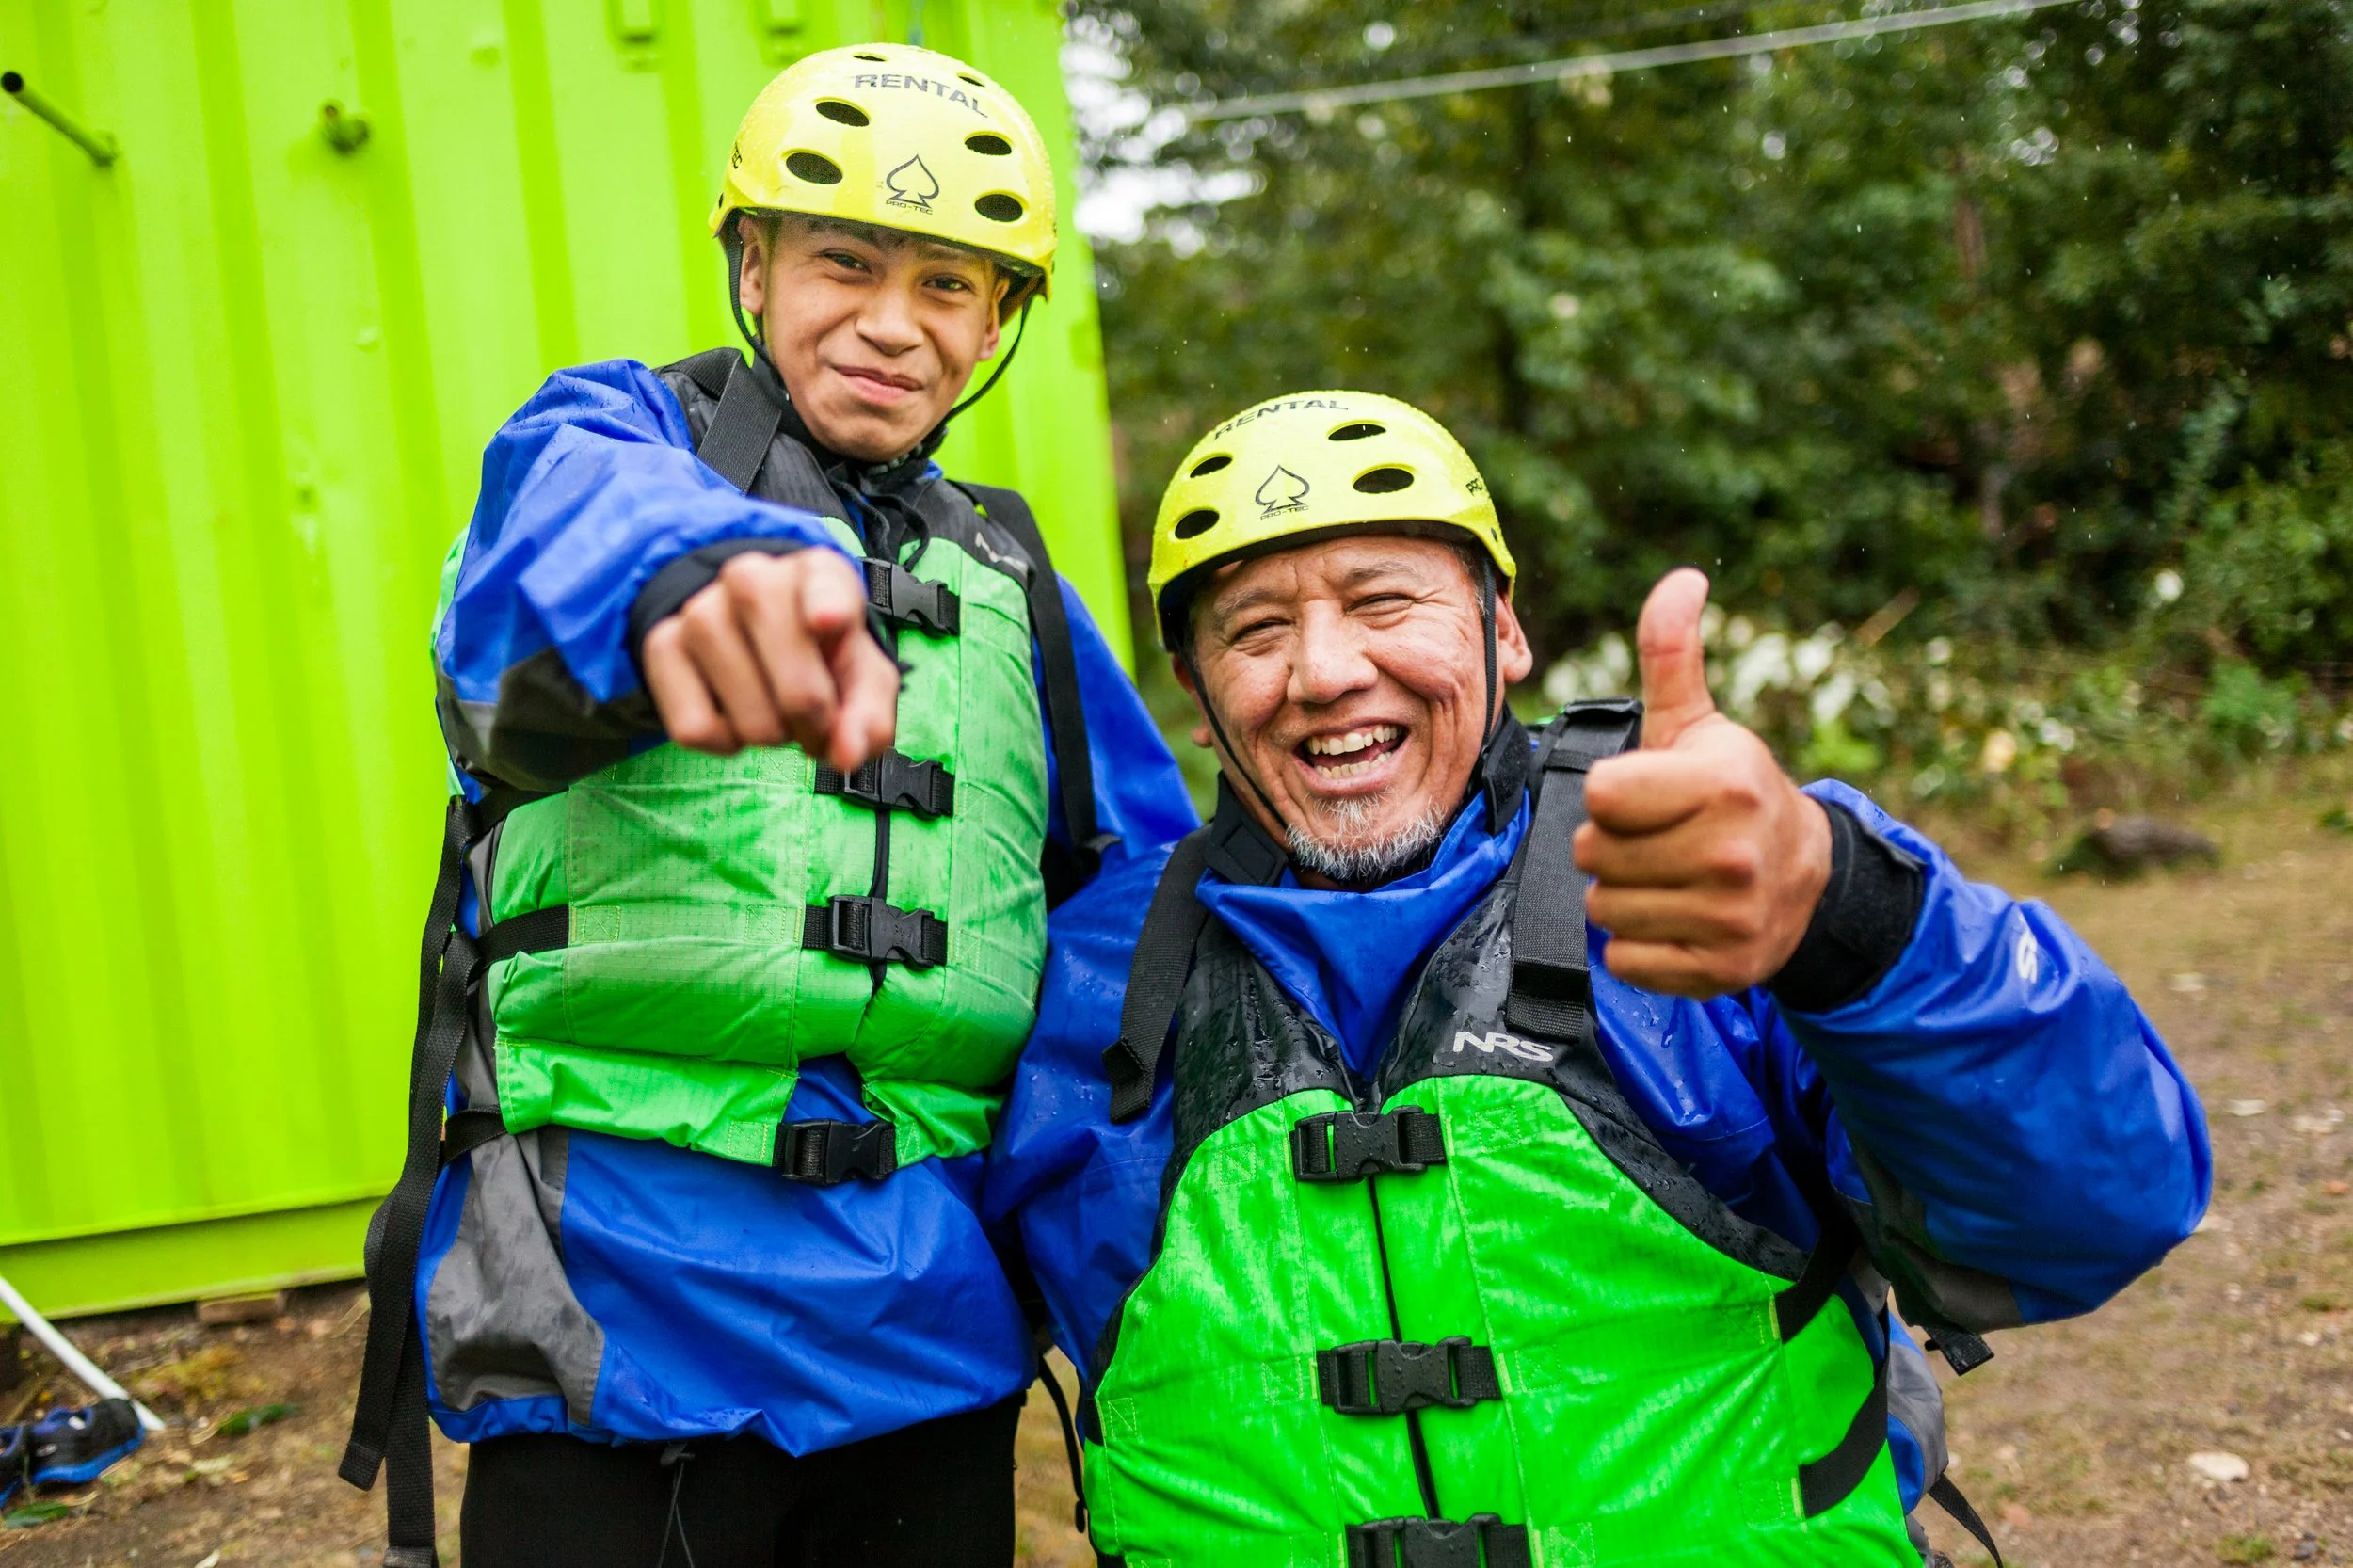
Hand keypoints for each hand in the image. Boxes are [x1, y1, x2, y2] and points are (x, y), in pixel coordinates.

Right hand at [640, 549, 898, 770]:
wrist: (751, 632)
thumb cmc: (818, 653)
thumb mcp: (861, 675)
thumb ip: (868, 716)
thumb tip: (848, 755)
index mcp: (818, 573)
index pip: (824, 585)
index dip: (829, 609)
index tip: (828, 623)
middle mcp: (753, 578)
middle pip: (795, 684)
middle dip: (816, 727)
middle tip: (817, 727)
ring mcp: (700, 610)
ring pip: (748, 718)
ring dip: (771, 737)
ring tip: (777, 715)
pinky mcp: (660, 645)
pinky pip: (695, 729)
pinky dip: (724, 742)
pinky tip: (734, 714)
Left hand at [1573, 568, 1830, 998]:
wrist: (1805, 875)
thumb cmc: (1732, 791)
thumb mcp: (1699, 722)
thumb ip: (1672, 653)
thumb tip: (1683, 579)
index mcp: (1722, 784)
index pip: (1600, 796)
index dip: (1611, 796)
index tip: (1645, 795)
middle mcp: (1731, 853)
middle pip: (1594, 854)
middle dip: (1611, 846)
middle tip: (1656, 839)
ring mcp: (1730, 916)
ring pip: (1605, 911)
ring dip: (1622, 895)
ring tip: (1666, 878)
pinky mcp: (1722, 968)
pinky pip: (1626, 962)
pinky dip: (1637, 947)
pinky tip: (1674, 919)